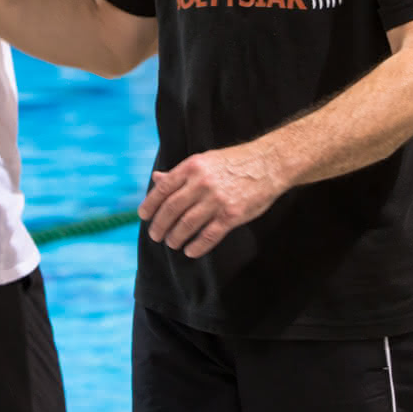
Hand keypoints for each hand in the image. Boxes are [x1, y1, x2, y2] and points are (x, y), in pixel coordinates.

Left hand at [136, 146, 284, 257]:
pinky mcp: (232, 215)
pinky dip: (196, 246)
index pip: (162, 189)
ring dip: (175, 237)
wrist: (269, 164)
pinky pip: (208, 235)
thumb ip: (180, 173)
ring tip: (172, 243)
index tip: (143, 216)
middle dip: (159, 226)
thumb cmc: (234, 162)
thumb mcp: (204, 161)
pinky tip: (190, 250)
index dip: (149, 205)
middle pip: (171, 209)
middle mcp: (202, 183)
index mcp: (192, 167)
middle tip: (156, 236)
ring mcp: (217, 200)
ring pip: (187, 224)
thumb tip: (157, 180)